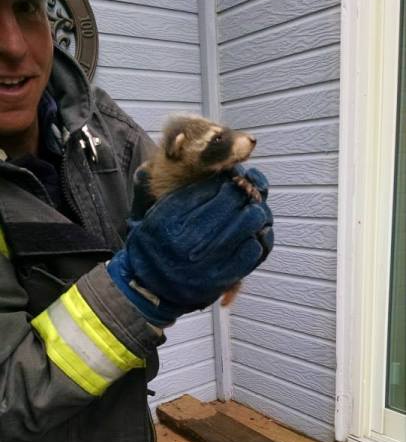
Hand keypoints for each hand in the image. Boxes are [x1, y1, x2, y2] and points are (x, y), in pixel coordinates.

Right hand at [107, 169, 272, 326]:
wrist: (150, 291)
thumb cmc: (153, 248)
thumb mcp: (152, 213)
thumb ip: (172, 189)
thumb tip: (187, 150)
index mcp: (172, 215)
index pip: (212, 184)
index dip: (228, 176)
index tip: (233, 177)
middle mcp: (190, 236)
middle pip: (234, 199)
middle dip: (245, 192)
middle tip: (247, 193)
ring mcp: (208, 258)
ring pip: (249, 222)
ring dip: (255, 214)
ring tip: (251, 213)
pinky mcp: (223, 276)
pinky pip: (253, 250)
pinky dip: (256, 240)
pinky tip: (249, 238)